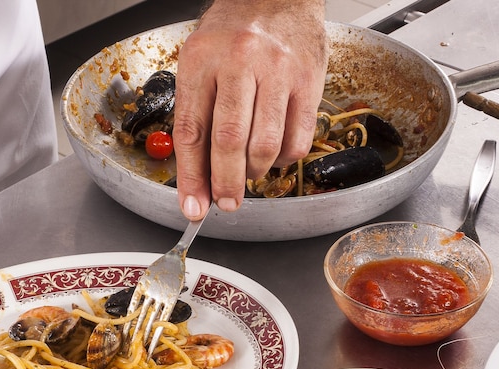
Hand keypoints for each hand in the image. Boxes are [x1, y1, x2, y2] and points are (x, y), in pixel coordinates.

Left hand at [171, 0, 327, 220]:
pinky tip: (273, 154)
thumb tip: (197, 176)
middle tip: (225, 203)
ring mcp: (277, 72)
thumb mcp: (200, 61)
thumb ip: (195, 114)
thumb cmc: (234, 32)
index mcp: (201, 59)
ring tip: (248, 174)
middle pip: (229, 141)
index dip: (191, 177)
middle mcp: (238, 63)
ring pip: (265, 145)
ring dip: (254, 173)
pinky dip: (283, 159)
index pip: (192, 130)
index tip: (193, 207)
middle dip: (225, 184)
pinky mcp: (308, 81)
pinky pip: (297, 139)